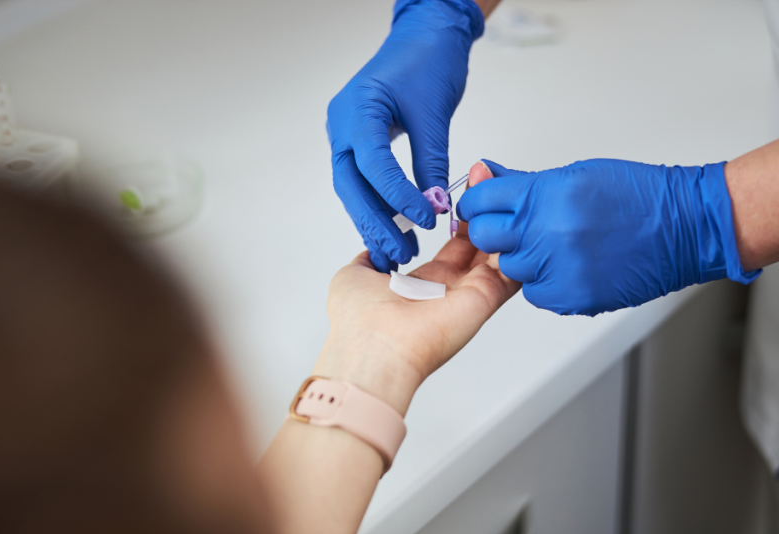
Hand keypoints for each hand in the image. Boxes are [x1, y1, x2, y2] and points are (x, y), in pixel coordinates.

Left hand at [315, 163, 516, 413]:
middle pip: (478, 246)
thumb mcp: (353, 276)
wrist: (374, 348)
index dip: (459, 220)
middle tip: (485, 179)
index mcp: (419, 286)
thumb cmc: (358, 321)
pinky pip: (510, 269)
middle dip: (482, 212)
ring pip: (496, 253)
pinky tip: (512, 210)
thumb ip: (368, 260)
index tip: (462, 194)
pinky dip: (515, 241)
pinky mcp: (486, 298)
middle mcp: (447, 291)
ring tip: (499, 185)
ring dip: (500, 220)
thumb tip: (370, 253)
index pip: (450, 249)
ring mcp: (469, 294)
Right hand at [327, 0, 484, 273]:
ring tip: (398, 251)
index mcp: (357, 111)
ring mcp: (347, 136)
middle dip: (375, 223)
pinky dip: (380, 206)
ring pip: (355, 189)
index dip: (398, 198)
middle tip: (400, 253)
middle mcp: (343, 126)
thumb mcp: (434, 113)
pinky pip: (364, 182)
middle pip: (352, 186)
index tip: (425, 220)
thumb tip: (435, 204)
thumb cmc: (429, 60)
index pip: (373, 166)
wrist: (426, 36)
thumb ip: (431, 161)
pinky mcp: (359, 144)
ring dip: (375, 221)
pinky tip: (395, 229)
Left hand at [456, 159, 760, 315]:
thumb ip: (523, 183)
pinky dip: (546, 281)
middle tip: (514, 227)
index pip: (482, 200)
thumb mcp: (574, 175)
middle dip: (494, 232)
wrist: (684, 228)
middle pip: (486, 238)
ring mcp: (558, 269)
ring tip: (556, 244)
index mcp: (545, 196)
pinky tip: (570, 265)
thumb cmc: (638, 197)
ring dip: (524, 257)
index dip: (477, 202)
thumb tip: (485, 175)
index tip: (481, 205)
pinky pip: (536, 292)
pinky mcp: (571, 297)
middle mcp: (547, 233)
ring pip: (510, 268)